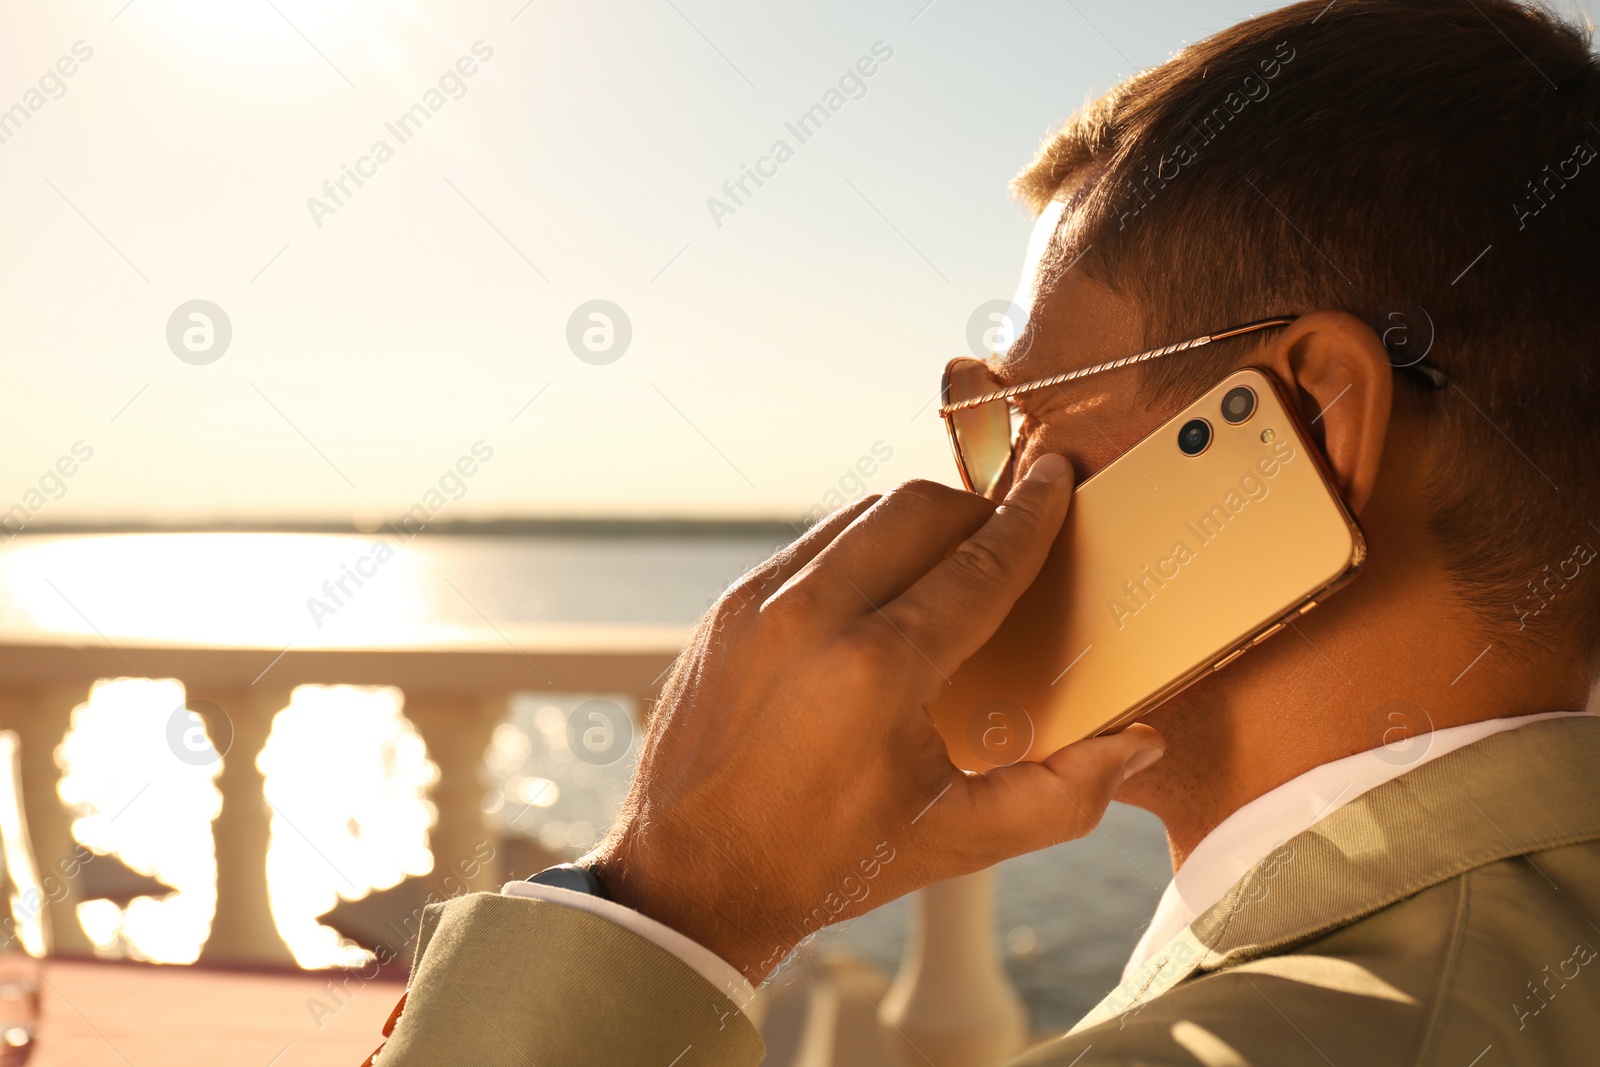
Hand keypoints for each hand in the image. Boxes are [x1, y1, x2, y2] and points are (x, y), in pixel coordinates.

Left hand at [585, 454, 1164, 981]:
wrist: (689, 881)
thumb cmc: (825, 866)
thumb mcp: (955, 841)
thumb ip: (1060, 796)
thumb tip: (1134, 745)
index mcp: (879, 669)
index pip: (979, 562)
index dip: (1031, 515)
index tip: (1057, 475)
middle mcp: (812, 616)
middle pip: (918, 510)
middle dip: (975, 511)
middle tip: (1006, 540)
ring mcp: (758, 605)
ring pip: (858, 516)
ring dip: (913, 526)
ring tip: (945, 568)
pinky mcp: (726, 610)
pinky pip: (808, 546)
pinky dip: (856, 551)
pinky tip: (876, 596)